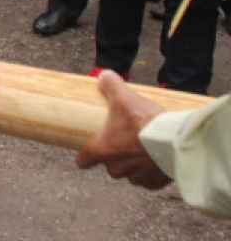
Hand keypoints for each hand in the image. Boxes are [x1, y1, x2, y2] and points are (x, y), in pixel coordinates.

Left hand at [76, 71, 170, 189]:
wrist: (176, 141)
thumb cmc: (145, 122)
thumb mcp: (124, 97)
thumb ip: (111, 85)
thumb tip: (104, 75)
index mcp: (102, 150)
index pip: (83, 161)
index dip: (84, 157)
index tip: (86, 153)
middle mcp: (117, 168)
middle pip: (109, 166)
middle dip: (114, 156)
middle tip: (124, 141)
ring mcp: (137, 177)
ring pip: (129, 173)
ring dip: (132, 164)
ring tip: (142, 148)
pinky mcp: (155, 183)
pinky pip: (148, 180)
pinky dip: (150, 172)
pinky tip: (155, 159)